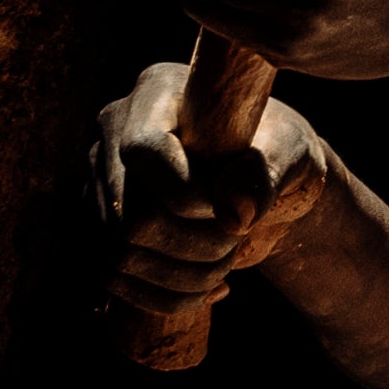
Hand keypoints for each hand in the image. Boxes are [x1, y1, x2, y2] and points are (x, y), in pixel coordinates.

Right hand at [93, 58, 337, 307]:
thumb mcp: (288, 152)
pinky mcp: (100, 224)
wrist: (259, 180)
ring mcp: (99, 179)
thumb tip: (233, 215)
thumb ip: (265, 175)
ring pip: (118, 254)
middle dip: (194, 246)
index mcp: (155, 91)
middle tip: (237, 241)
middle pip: (129, 216)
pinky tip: (213, 289)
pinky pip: (114, 278)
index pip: (142, 151)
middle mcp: (113, 131)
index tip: (233, 209)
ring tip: (227, 264)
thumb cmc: (276, 149)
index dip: (187, 196)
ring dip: (185, 277)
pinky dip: (169, 297)